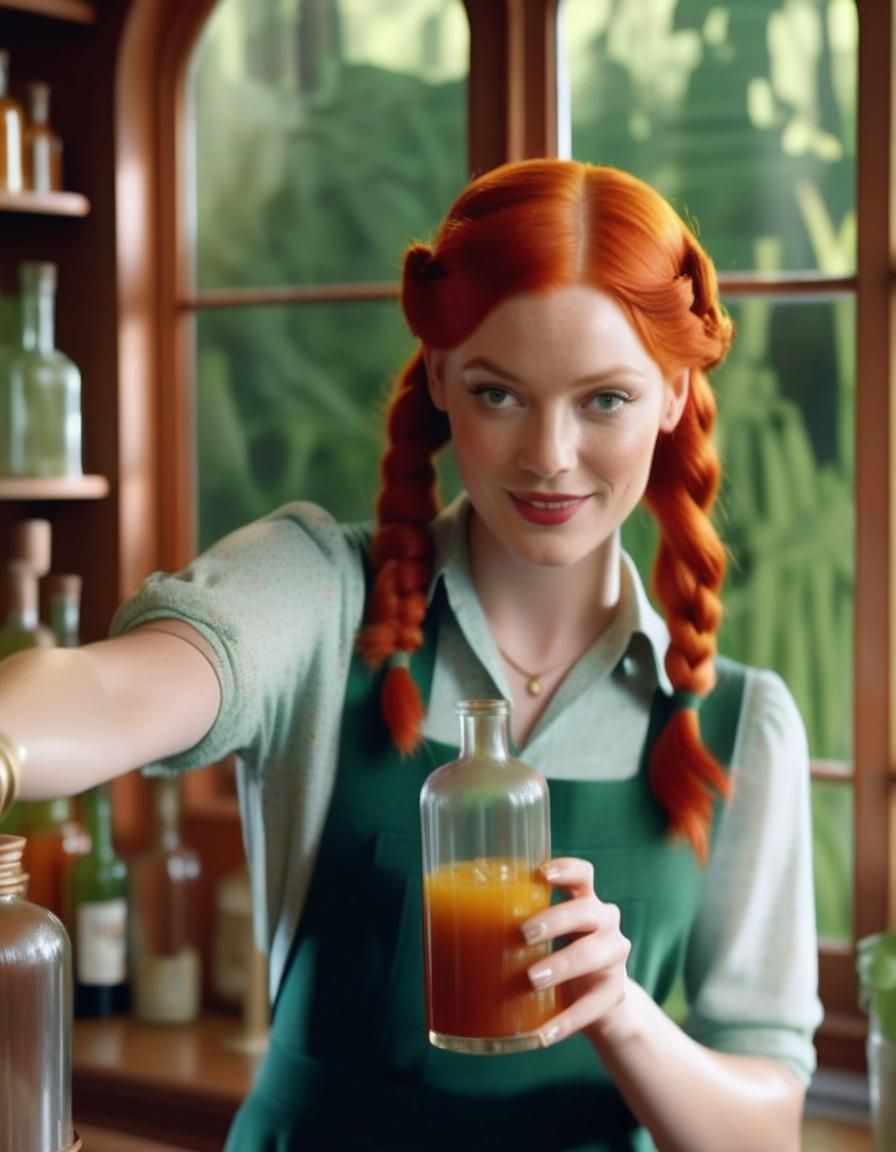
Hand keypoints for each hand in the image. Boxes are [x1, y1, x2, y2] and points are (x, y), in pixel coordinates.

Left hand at [521, 856, 630, 1046]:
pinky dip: (565, 1021)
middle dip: (555, 920)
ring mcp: (614, 957)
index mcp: (584, 900)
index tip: (540, 872)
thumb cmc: (556, 954)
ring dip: (562, 965)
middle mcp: (604, 922)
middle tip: (523, 933)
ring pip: (593, 955)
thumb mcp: (543, 935)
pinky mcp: (614, 994)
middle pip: (586, 911)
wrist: (597, 1001)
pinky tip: (542, 1034)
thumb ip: (511, 924)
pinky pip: (591, 1007)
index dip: (566, 869)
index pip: (582, 874)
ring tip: (532, 979)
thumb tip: (441, 926)